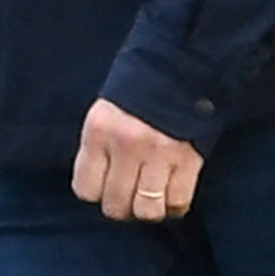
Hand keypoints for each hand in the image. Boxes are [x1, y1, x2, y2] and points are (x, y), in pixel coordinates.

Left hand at [73, 98, 203, 224]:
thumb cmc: (138, 90)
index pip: (85, 189)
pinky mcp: (189, 160)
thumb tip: (98, 186)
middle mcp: (126, 146)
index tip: (103, 187)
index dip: (95, 192)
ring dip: (147, 210)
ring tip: (150, 200)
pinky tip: (171, 197)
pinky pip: (178, 202)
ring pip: (147, 210)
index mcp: (99, 132)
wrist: (183, 65)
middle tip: (128, 197)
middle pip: (115, 205)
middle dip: (121, 206)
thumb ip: (99, 147)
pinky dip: (174, 206)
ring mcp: (159, 155)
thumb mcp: (105, 112)